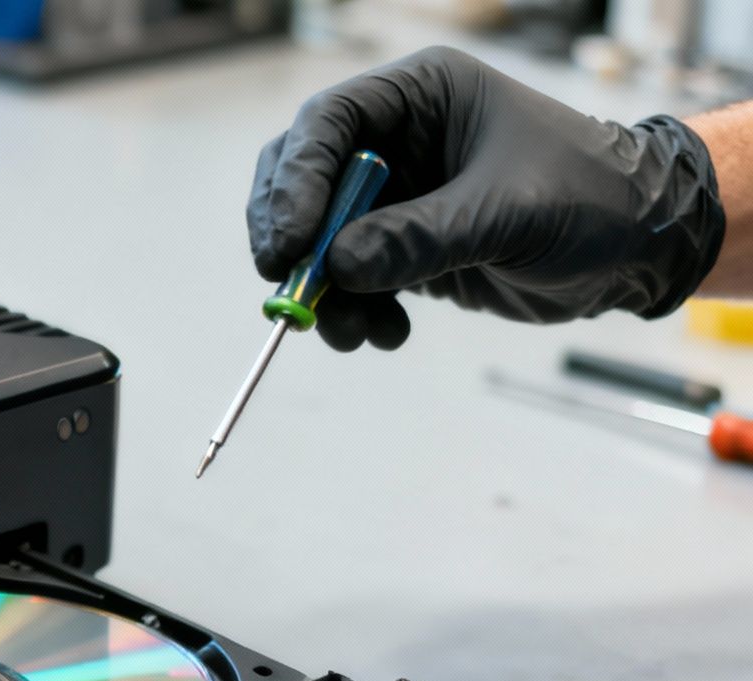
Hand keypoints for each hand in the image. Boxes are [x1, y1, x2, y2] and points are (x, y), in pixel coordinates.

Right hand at [247, 46, 724, 350]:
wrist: (639, 248)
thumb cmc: (592, 200)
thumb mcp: (507, 214)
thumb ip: (419, 237)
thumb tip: (338, 267)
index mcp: (422, 96)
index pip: (327, 125)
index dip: (296, 182)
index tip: (292, 244)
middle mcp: (397, 139)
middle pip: (302, 181)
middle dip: (294, 241)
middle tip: (291, 292)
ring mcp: (395, 195)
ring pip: (317, 239)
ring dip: (323, 293)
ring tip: (353, 333)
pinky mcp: (401, 245)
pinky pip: (347, 279)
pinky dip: (353, 312)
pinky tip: (386, 333)